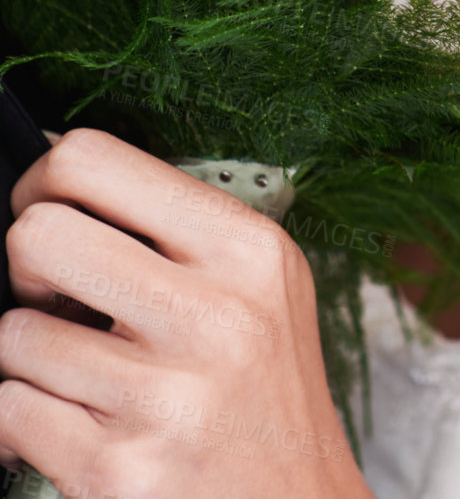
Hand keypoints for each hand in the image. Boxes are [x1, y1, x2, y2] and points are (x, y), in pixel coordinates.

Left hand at [0, 129, 372, 497]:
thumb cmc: (265, 395)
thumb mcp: (260, 288)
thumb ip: (178, 233)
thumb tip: (55, 190)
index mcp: (246, 248)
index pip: (95, 160)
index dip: (44, 180)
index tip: (49, 212)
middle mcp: (212, 313)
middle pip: (38, 235)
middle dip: (23, 267)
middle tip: (54, 297)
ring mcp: (163, 395)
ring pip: (14, 334)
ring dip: (30, 359)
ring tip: (84, 378)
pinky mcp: (118, 470)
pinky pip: (11, 410)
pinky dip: (23, 421)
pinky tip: (70, 427)